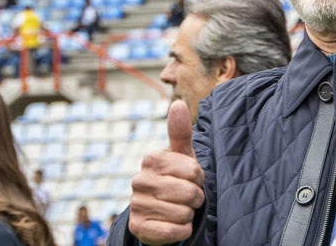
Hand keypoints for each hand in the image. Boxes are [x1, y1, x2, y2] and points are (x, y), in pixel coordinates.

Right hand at [128, 100, 204, 244]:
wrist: (161, 213)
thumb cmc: (177, 178)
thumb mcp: (182, 156)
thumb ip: (180, 132)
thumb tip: (178, 103)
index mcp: (151, 159)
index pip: (193, 171)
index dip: (199, 178)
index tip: (191, 179)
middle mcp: (139, 181)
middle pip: (189, 193)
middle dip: (195, 198)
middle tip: (188, 197)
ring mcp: (136, 205)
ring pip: (183, 213)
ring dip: (188, 214)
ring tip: (180, 209)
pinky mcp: (139, 228)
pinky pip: (175, 231)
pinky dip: (182, 230)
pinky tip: (174, 224)